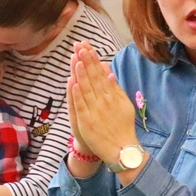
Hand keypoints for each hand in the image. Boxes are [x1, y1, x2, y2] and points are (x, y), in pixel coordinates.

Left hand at [69, 40, 137, 163]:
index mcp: (112, 95)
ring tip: (77, 58)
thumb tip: (108, 70)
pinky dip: (77, 94)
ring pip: (86, 89)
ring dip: (81, 73)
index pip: (100, 73)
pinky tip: (73, 83)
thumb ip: (115, 87)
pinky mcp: (87, 122)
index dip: (93, 59)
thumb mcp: (123, 104)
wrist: (121, 149)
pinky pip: (81, 106)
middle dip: (86, 60)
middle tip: (79, 45)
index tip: (87, 46)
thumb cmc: (122, 126)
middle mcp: (104, 100)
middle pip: (93, 77)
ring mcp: (96, 111)